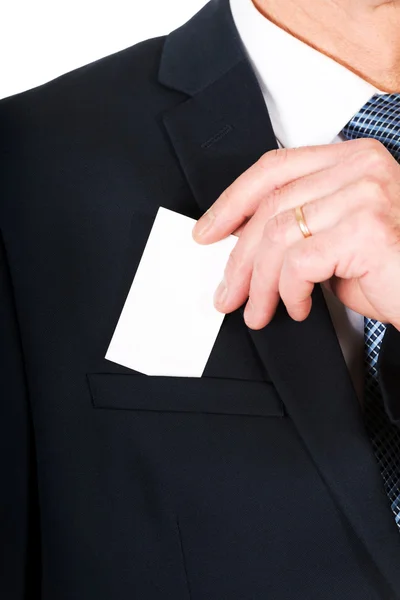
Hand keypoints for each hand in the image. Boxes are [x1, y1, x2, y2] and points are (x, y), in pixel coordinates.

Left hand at [192, 138, 399, 329]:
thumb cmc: (395, 272)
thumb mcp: (338, 243)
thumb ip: (300, 230)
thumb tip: (245, 248)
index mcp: (352, 159)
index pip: (275, 168)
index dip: (232, 201)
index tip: (207, 231)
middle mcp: (360, 167)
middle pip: (271, 207)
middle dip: (240, 259)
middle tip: (228, 293)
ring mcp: (365, 193)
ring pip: (278, 236)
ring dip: (259, 283)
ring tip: (259, 311)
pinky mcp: (367, 229)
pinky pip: (299, 262)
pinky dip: (288, 292)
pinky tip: (297, 308)